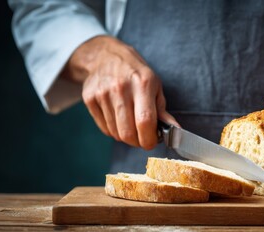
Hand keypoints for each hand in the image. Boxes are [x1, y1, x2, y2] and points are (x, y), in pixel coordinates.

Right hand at [61, 35, 177, 149]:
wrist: (106, 57)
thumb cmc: (135, 73)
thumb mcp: (154, 86)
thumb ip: (162, 110)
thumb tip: (175, 129)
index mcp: (143, 83)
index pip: (145, 121)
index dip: (149, 139)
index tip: (152, 142)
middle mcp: (121, 88)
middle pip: (127, 132)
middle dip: (137, 142)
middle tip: (142, 138)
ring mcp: (103, 94)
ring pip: (115, 133)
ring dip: (125, 136)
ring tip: (130, 124)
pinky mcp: (89, 99)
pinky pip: (104, 128)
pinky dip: (113, 130)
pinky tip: (118, 118)